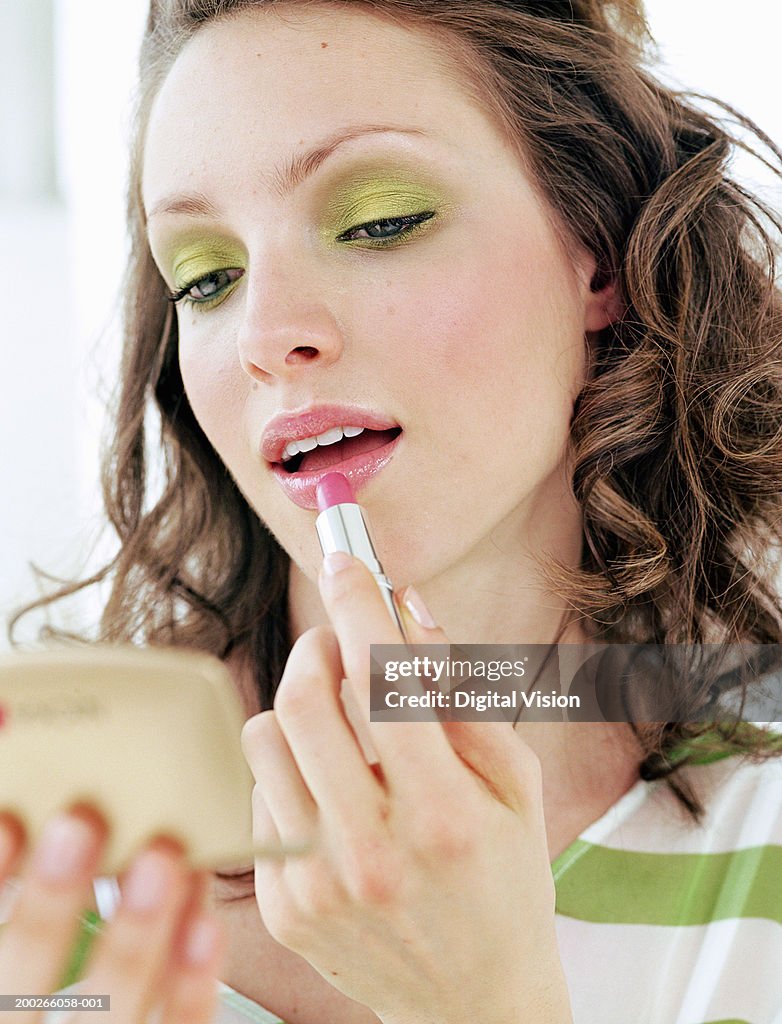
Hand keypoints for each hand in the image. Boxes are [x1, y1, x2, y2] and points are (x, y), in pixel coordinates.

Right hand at [0, 808, 224, 1022]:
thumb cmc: (45, 998)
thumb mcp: (28, 960)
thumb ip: (20, 892)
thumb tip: (26, 790)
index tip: (10, 821)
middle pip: (19, 999)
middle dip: (49, 910)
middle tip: (81, 823)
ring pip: (106, 1021)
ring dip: (133, 941)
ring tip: (161, 859)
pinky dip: (189, 990)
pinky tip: (204, 923)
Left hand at [241, 553, 573, 1023]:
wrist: (473, 1000)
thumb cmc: (507, 878)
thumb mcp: (513, 781)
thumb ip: (461, 691)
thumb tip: (408, 606)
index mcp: (441, 814)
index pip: (379, 677)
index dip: (358, 601)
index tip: (345, 556)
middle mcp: (368, 851)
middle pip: (302, 698)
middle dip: (317, 643)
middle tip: (340, 639)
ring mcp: (313, 883)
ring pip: (264, 737)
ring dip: (298, 704)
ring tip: (341, 723)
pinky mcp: (280, 905)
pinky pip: (260, 792)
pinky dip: (293, 767)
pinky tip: (334, 791)